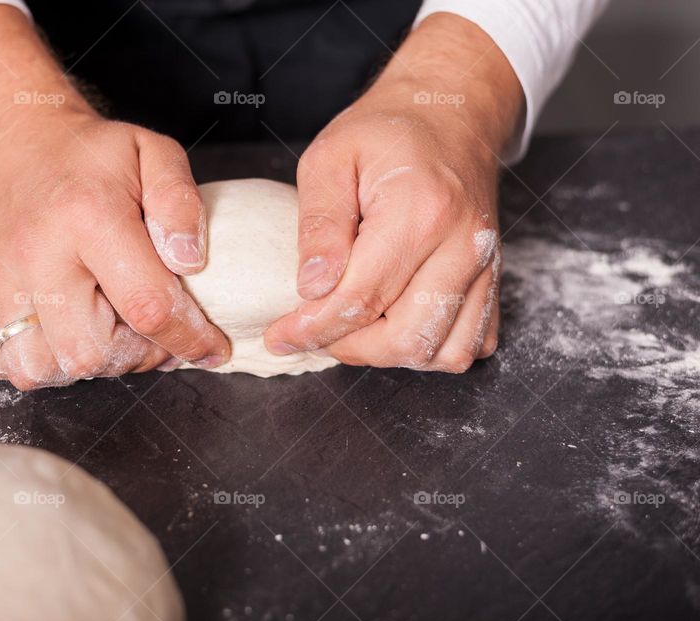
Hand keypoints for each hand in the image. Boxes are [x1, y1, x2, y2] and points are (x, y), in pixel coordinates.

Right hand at [0, 111, 229, 388]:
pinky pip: (3, 366)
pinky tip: (68, 333)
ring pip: (45, 370)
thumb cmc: (92, 157)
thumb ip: (180, 201)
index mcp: (88, 217)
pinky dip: (42, 365)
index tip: (212, 347)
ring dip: (89, 364)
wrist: (17, 145)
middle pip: (91, 353)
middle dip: (136, 355)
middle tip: (151, 327)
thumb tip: (190, 262)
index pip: (146, 305)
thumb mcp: (153, 153)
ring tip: (110, 329)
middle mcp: (36, 256)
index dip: (188, 337)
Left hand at [264, 13, 523, 371]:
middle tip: (313, 331)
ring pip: (443, 353)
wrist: (451, 112)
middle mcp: (464, 246)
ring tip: (352, 329)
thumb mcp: (329, 158)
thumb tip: (312, 288)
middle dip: (349, 348)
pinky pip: (470, 343)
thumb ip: (319, 225)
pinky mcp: (494, 278)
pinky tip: (395, 324)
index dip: (313, 328)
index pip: (361, 299)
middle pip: (406, 338)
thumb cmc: (387, 131)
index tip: (279, 335)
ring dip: (389, 354)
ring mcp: (486, 266)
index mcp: (420, 212)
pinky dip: (431, 350)